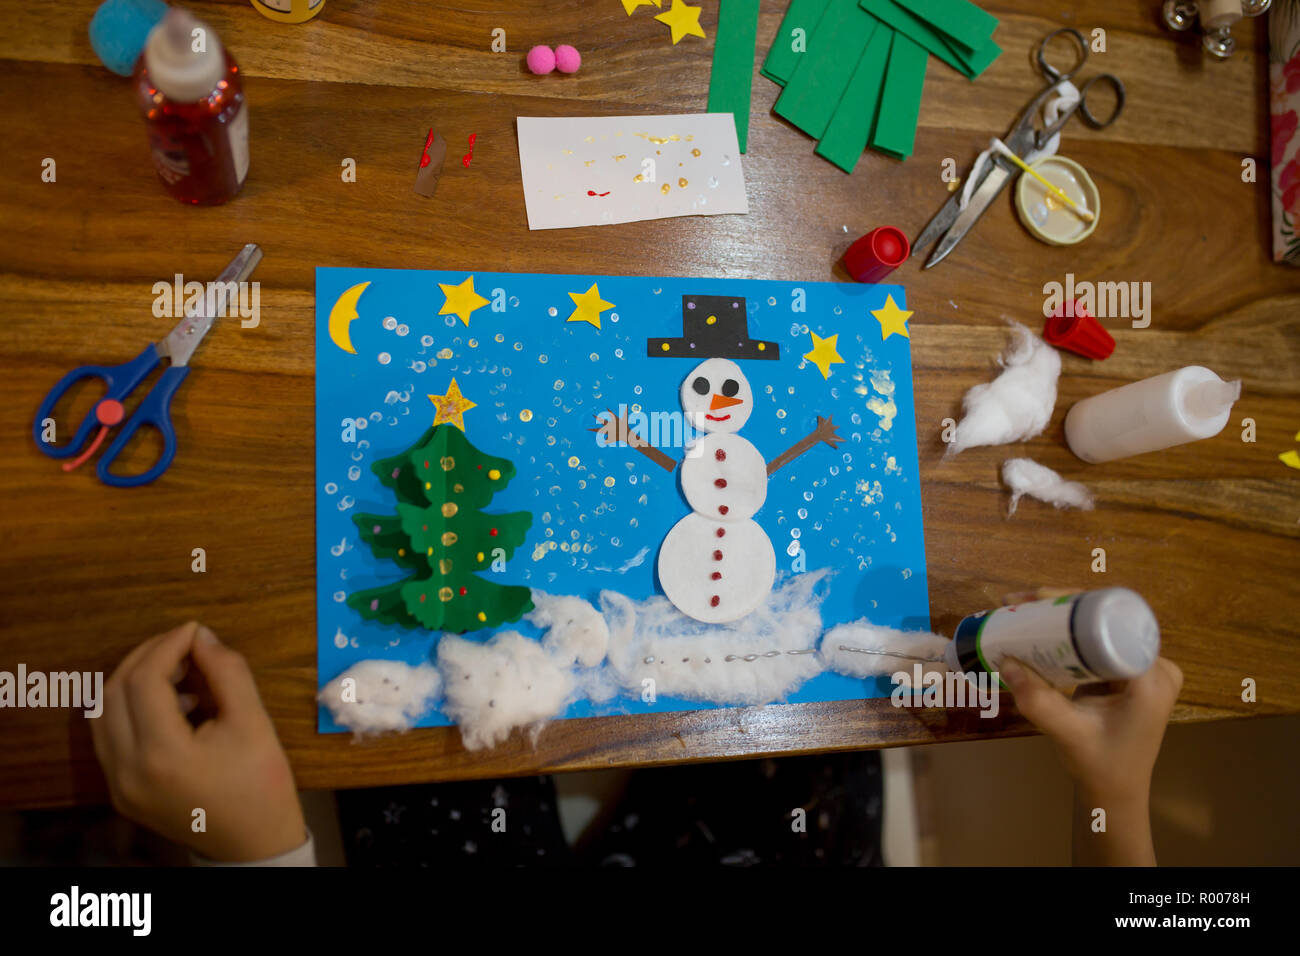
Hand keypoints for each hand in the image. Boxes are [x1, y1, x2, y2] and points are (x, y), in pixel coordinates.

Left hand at [90, 621, 306, 862]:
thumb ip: (227, 672)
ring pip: (102, 712)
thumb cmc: (261, 784)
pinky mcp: (120, 791)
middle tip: (184, 644)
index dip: (167, 645)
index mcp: (161, 755)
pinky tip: (171, 705)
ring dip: (133, 681)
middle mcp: (127, 770)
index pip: (144, 681)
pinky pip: (109, 736)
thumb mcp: (253, 721)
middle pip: (112, 692)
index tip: (195, 630)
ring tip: (177, 672)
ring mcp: (118, 784)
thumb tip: (202, 636)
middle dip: (147, 657)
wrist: (254, 845)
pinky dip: (130, 708)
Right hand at [996, 588, 1181, 864]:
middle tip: (1018, 603)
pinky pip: (1100, 641)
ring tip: (1022, 610)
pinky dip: (1070, 634)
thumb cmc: (1100, 765)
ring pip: (1101, 626)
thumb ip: (1037, 699)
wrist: (1116, 791)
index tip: (1036, 599)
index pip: (1114, 623)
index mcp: (1151, 678)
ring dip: (1063, 616)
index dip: (1075, 604)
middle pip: (1107, 618)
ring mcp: (1146, 668)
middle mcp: (1156, 666)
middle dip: (1061, 605)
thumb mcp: (1067, 732)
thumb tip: (1004, 660)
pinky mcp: (1131, 672)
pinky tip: (1039, 627)